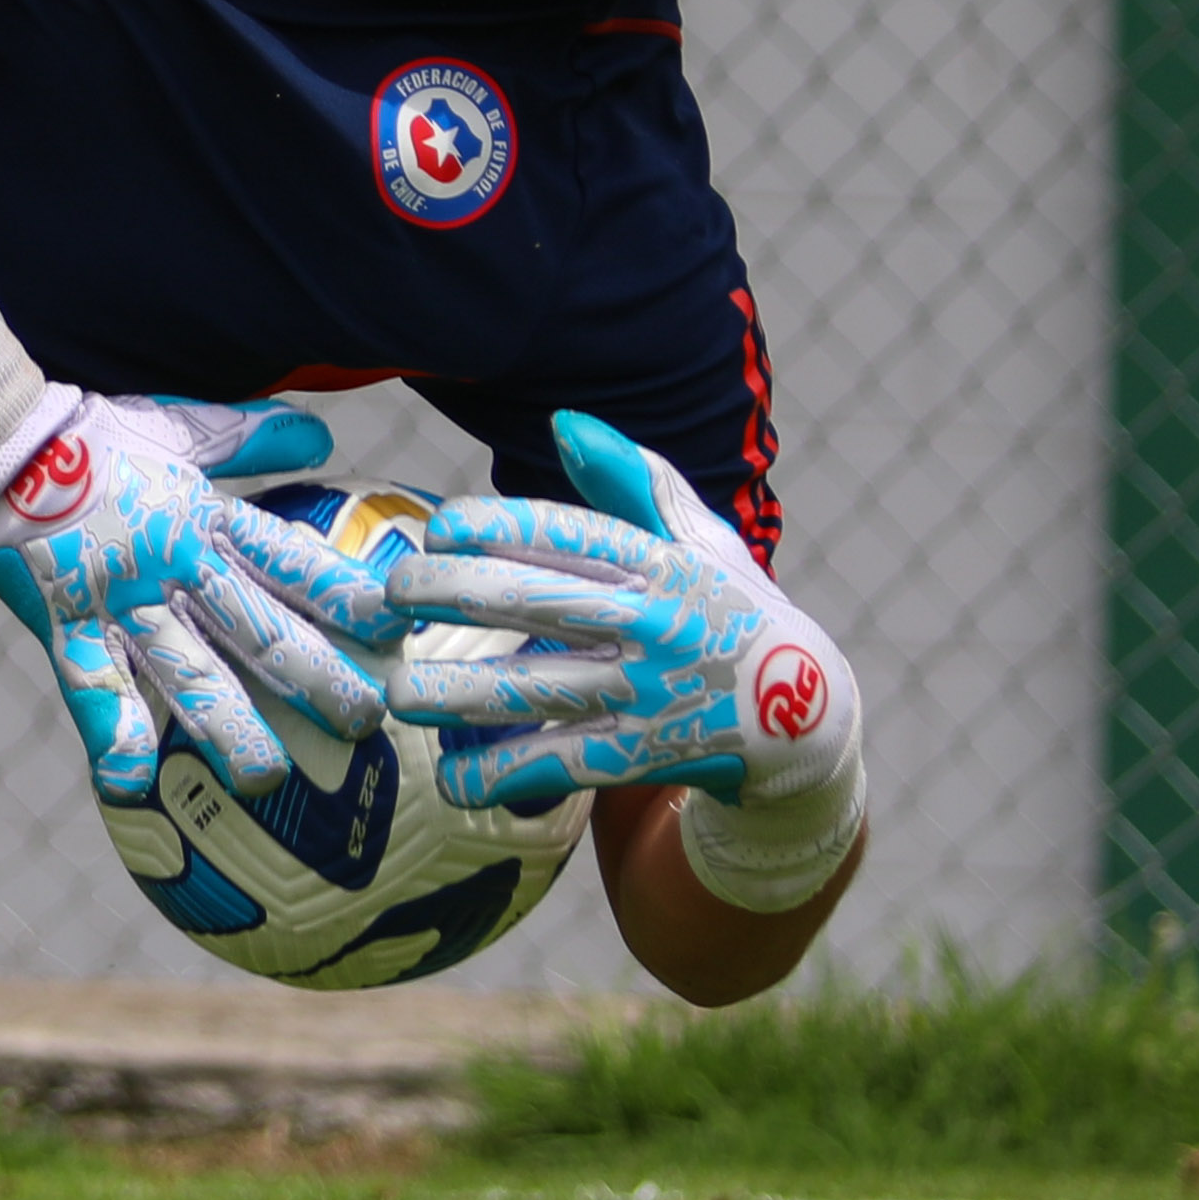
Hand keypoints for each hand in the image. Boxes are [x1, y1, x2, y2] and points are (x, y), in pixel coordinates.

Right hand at [0, 393, 404, 802]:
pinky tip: (131, 784)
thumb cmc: (90, 431)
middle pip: (257, 625)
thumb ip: (253, 438)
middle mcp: (174, 562)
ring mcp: (119, 595)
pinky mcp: (63, 618)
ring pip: (184, 666)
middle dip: (314, 676)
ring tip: (265, 778)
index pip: (293, 561)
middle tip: (366, 722)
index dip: (346, 595)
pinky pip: (89, 682)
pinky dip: (110, 732)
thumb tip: (322, 439)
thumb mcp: (182, 426)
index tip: (400, 630)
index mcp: (206, 518)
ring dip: (227, 725)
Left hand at [372, 409, 857, 818]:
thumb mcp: (701, 542)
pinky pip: (565, 766)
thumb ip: (633, 481)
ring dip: (461, 695)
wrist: (805, 719)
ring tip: (395, 693)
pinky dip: (506, 775)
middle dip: (456, 593)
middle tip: (392, 593)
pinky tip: (450, 775)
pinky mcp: (647, 758)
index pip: (573, 534)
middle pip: (541, 601)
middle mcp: (657, 625)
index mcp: (664, 563)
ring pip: (542, 690)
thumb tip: (564, 424)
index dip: (501, 527)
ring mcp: (652, 695)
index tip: (438, 527)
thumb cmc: (731, 610)